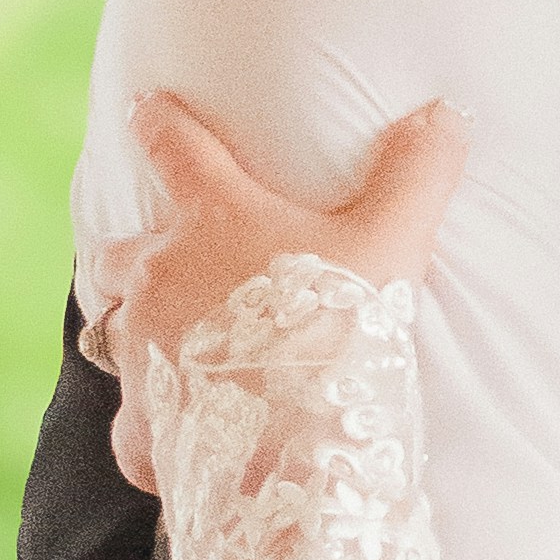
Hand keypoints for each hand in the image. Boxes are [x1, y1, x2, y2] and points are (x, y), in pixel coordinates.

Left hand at [92, 86, 467, 492]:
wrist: (303, 450)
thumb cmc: (342, 333)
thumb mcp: (394, 243)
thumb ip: (416, 175)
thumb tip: (446, 114)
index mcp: (212, 220)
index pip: (174, 148)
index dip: (158, 122)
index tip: (144, 109)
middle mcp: (158, 279)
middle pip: (116, 253)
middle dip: (128, 254)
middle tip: (158, 263)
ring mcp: (140, 353)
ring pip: (113, 334)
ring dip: (137, 333)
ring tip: (172, 351)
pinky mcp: (140, 426)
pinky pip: (132, 423)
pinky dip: (152, 425)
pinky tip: (183, 437)